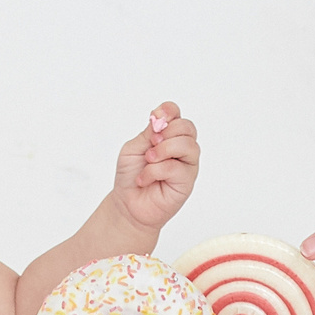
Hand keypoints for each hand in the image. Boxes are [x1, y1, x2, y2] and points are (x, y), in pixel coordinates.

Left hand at [113, 102, 199, 237]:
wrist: (127, 203)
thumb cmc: (131, 175)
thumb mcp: (133, 148)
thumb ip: (148, 132)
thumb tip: (160, 119)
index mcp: (169, 136)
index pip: (177, 115)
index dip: (169, 111)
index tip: (156, 116)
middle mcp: (182, 148)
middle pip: (187, 127)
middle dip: (166, 132)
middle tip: (150, 144)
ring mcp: (187, 165)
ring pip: (187, 145)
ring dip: (163, 150)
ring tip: (148, 160)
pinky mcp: (187, 182)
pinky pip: (176, 168)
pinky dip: (155, 171)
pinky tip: (145, 178)